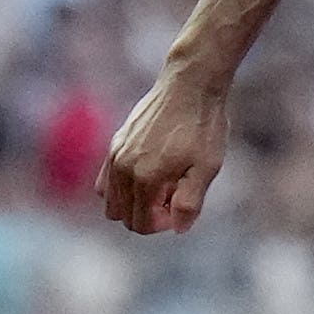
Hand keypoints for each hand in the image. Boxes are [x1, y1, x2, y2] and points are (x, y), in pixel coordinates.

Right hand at [95, 68, 230, 235]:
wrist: (190, 84)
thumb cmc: (203, 126)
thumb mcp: (207, 167)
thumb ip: (190, 202)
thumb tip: (177, 229)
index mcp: (145, 178)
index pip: (140, 223)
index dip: (162, 223)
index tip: (181, 204)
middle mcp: (123, 168)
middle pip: (123, 215)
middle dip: (147, 214)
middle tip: (173, 194)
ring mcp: (115, 154)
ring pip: (110, 199)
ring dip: (133, 201)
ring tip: (162, 183)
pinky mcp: (116, 142)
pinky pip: (106, 179)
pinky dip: (122, 186)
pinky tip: (147, 172)